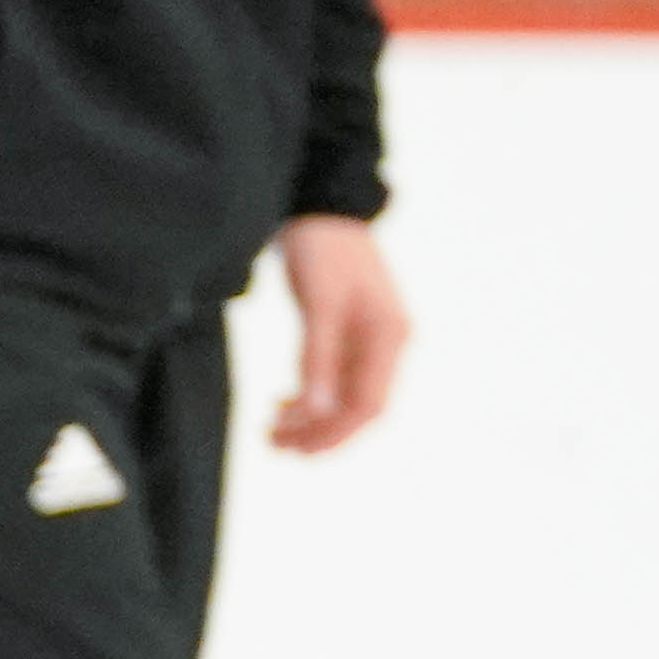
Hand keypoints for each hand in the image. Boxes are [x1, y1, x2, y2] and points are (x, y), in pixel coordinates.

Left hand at [270, 216, 405, 454]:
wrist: (324, 211)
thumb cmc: (323, 251)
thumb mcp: (318, 303)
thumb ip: (317, 356)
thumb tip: (316, 411)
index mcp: (389, 335)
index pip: (368, 405)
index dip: (332, 433)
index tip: (291, 447)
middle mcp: (388, 343)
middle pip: (359, 409)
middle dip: (318, 433)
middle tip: (271, 445)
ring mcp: (372, 341)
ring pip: (346, 399)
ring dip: (311, 421)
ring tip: (269, 432)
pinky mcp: (352, 336)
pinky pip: (337, 382)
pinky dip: (310, 400)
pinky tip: (281, 404)